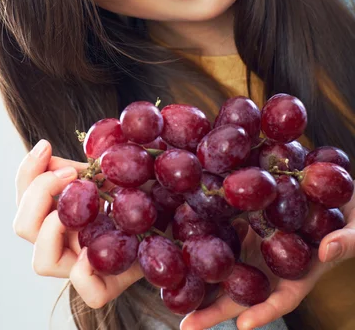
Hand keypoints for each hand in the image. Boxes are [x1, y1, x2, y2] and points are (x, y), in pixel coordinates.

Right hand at [12, 139, 142, 308]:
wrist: (173, 217)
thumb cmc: (141, 190)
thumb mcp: (113, 170)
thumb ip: (87, 165)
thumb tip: (58, 153)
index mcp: (60, 213)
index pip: (25, 198)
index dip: (28, 172)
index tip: (45, 146)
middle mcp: (65, 240)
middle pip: (23, 227)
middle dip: (39, 192)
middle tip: (71, 174)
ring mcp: (83, 264)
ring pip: (41, 261)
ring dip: (53, 226)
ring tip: (82, 200)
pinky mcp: (110, 284)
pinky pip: (88, 292)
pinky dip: (85, 272)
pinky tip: (98, 246)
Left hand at [181, 183, 354, 329]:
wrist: (333, 190)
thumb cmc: (350, 217)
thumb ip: (346, 241)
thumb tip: (327, 250)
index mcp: (299, 273)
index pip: (281, 299)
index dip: (264, 312)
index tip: (244, 325)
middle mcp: (273, 263)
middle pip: (243, 291)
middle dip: (216, 310)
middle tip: (187, 325)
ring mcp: (257, 242)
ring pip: (227, 264)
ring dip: (200, 277)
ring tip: (170, 291)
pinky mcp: (247, 219)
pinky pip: (224, 230)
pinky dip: (204, 238)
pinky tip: (180, 242)